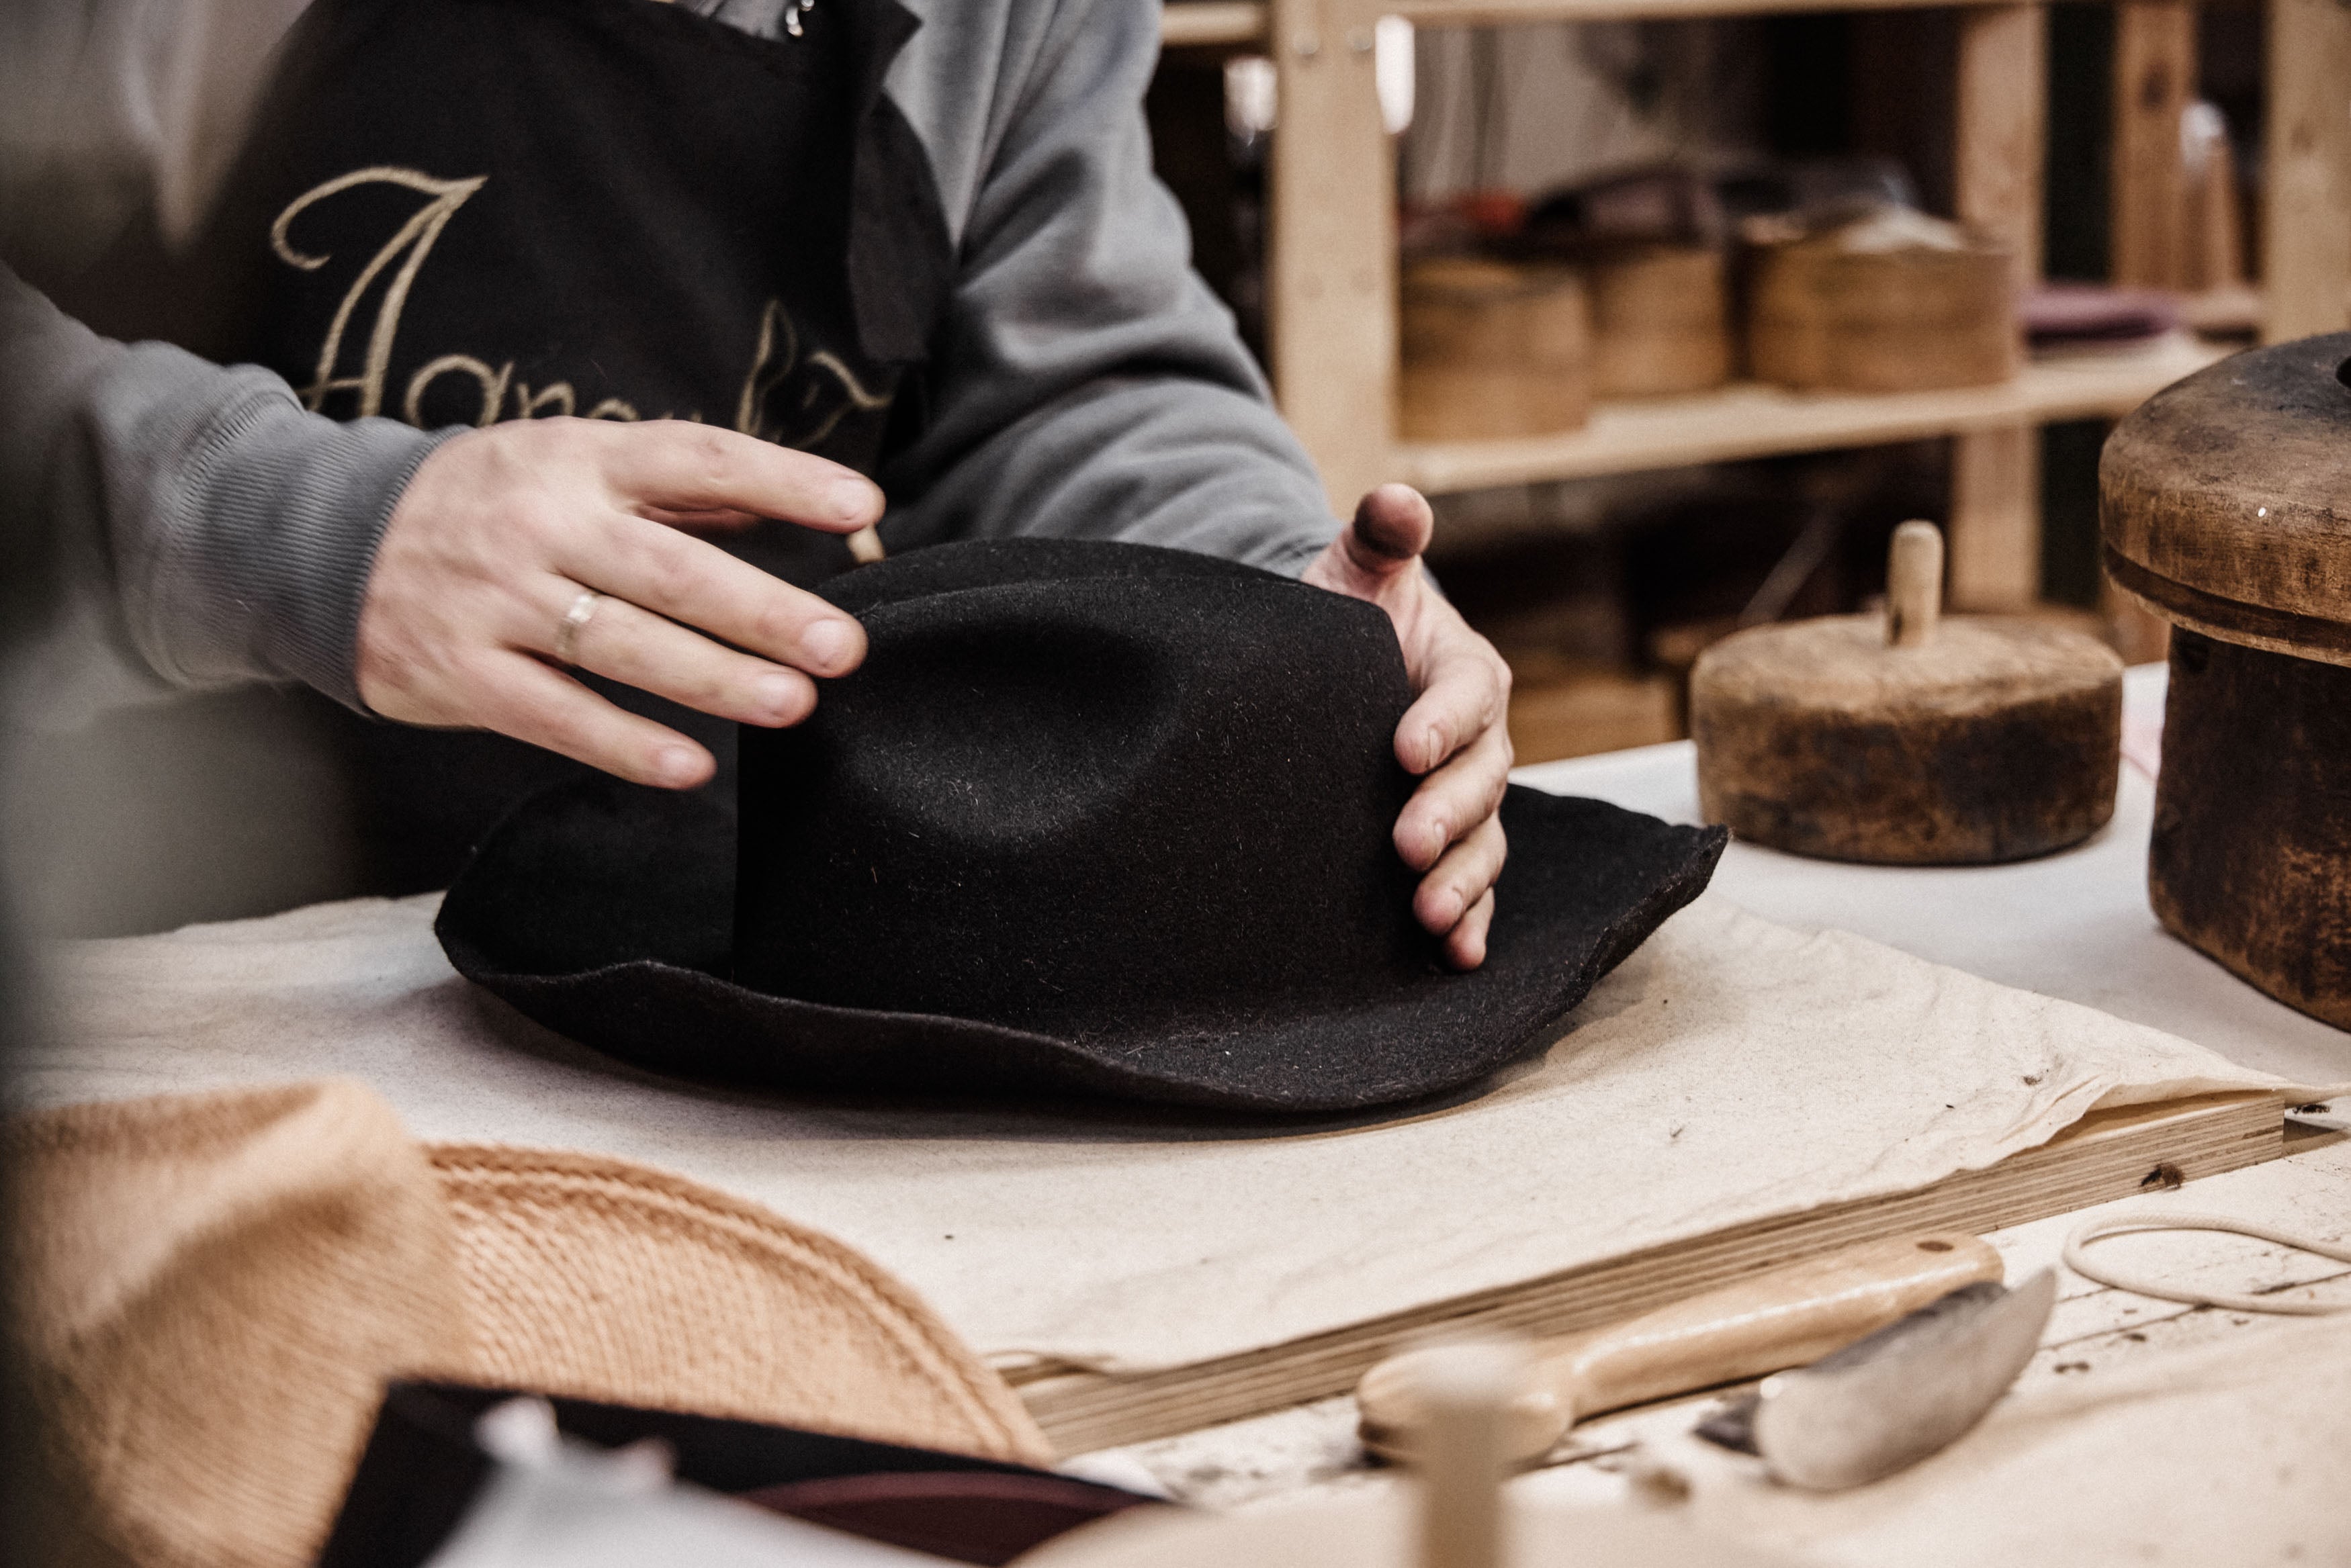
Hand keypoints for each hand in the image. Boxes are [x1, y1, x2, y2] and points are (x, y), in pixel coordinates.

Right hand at [356, 418, 879, 788]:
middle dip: (764, 611)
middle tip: (843, 647)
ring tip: (793, 704)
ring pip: (620, 644)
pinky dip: (625, 744)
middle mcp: (540, 523)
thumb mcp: (566, 464)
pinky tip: (690, 766)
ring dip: (714, 679)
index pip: (696, 458)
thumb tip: (781, 504)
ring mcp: (496, 600)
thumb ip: (672, 489)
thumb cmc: (482, 504)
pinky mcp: (460, 672)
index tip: (859, 505)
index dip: (781, 479)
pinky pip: (555, 715)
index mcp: (578, 459)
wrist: (319, 541)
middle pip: (670, 569)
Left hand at [1304, 484, 1512, 969]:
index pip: (1467, 695)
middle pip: (1481, 780)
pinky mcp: (1447, 848)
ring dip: (1463, 882)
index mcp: (1464, 673)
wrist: (1325, 677)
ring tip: (1430, 916)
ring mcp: (1466, 801)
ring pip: (1483, 843)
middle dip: (1449, 814)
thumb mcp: (1355, 570)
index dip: (1441, 721)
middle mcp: (1478, 742)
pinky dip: (1471, 922)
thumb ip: (1378, 535)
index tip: (1401, 747)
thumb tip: (1396, 499)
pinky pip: (1472, 888)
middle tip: (1407, 842)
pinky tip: (1457, 959)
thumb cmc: (1344, 618)